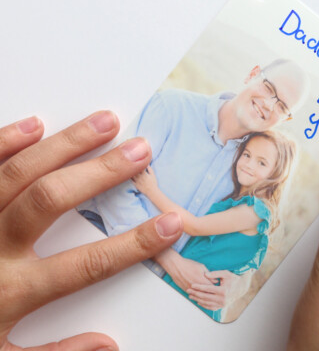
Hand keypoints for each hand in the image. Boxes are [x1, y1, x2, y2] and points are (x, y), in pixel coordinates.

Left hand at [0, 112, 183, 350]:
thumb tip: (109, 345)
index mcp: (9, 292)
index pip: (86, 265)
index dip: (133, 245)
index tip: (169, 225)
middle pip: (52, 201)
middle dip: (101, 173)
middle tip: (139, 149)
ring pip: (18, 174)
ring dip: (64, 145)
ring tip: (104, 122)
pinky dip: (4, 142)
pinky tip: (33, 124)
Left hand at [131, 165, 157, 194]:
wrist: (152, 191)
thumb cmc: (153, 183)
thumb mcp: (153, 175)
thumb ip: (150, 169)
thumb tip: (147, 164)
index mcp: (144, 174)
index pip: (139, 167)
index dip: (138, 164)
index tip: (137, 162)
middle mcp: (139, 177)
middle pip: (134, 170)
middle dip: (133, 167)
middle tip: (131, 164)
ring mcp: (137, 181)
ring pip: (131, 175)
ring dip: (130, 172)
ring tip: (130, 169)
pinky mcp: (135, 185)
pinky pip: (131, 180)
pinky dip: (130, 177)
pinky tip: (129, 175)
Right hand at [155, 249, 213, 291]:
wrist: (176, 266)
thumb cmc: (189, 265)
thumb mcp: (202, 267)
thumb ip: (210, 275)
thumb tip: (216, 281)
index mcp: (201, 280)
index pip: (212, 288)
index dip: (216, 288)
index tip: (219, 288)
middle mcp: (196, 286)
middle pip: (206, 293)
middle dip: (211, 293)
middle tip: (216, 293)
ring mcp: (190, 289)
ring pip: (199, 295)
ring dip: (204, 296)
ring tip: (209, 296)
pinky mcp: (185, 290)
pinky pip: (193, 295)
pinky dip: (197, 295)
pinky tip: (201, 295)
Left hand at [187, 270, 239, 310]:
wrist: (241, 288)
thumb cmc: (233, 279)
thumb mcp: (225, 273)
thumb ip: (215, 273)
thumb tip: (205, 275)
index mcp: (223, 290)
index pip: (207, 289)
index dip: (198, 287)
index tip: (191, 285)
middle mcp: (222, 299)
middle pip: (205, 297)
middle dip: (195, 294)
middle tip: (188, 291)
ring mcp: (222, 304)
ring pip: (207, 303)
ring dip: (197, 300)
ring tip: (191, 296)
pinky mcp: (222, 307)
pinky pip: (211, 307)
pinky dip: (204, 305)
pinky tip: (198, 302)